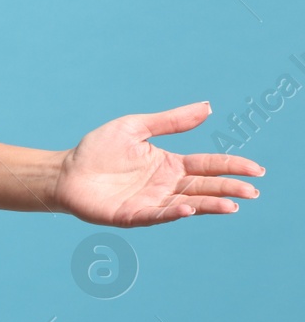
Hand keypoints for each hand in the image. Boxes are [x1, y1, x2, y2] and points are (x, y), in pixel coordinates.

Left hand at [52, 101, 264, 227]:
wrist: (65, 170)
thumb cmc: (98, 149)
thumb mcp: (136, 127)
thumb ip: (171, 121)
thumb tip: (207, 107)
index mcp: (169, 165)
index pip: (208, 165)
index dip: (231, 166)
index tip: (256, 169)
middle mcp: (165, 185)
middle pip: (204, 187)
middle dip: (229, 188)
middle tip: (253, 190)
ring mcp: (150, 202)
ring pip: (186, 203)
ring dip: (209, 205)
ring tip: (231, 205)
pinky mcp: (131, 215)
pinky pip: (156, 215)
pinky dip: (173, 212)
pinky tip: (189, 208)